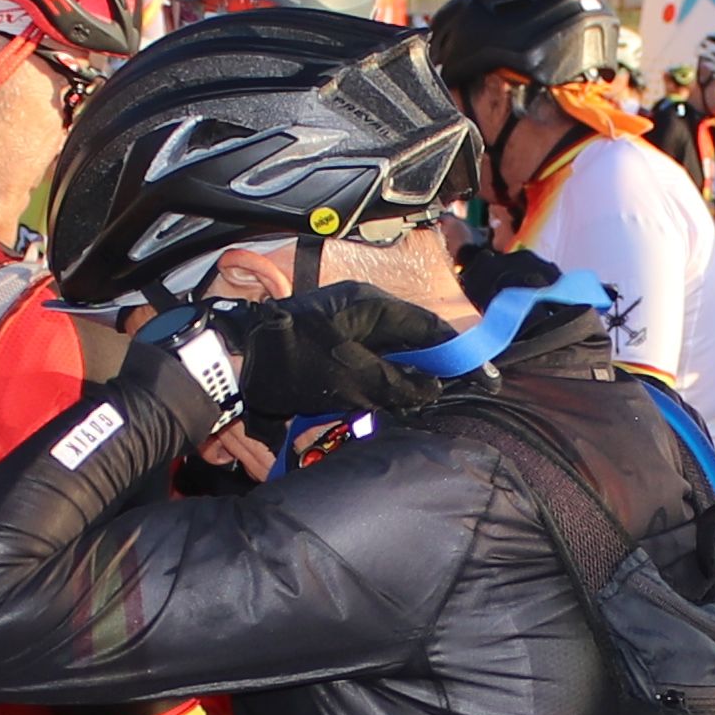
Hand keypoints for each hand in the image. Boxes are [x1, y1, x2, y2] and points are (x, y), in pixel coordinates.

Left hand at [201, 285, 460, 434]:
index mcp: (370, 305)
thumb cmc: (292, 361)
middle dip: (428, 371)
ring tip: (413, 409)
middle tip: (446, 399)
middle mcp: (359, 312)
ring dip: (399, 384)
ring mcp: (341, 330)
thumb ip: (396, 383)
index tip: (482, 375)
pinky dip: (375, 389)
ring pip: (387, 358)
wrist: (232, 364)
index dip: (457, 352)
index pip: (428, 326)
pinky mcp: (325, 351)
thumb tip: (431, 388)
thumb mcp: (350, 377)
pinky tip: (378, 408)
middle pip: (409, 342)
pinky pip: (363, 369)